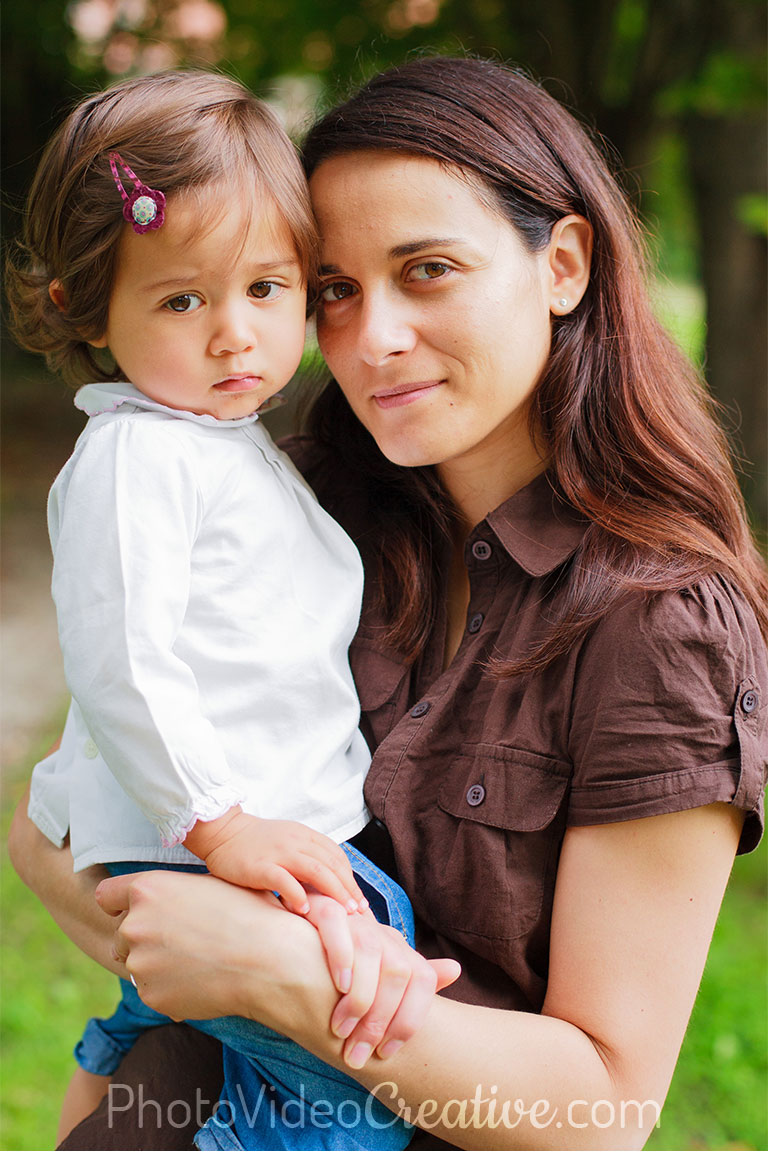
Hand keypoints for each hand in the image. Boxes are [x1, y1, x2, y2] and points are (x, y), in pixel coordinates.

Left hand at [96, 869, 303, 1021]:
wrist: (271, 960)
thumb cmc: (250, 914)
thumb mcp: (210, 884)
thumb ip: (174, 892)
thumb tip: (164, 902)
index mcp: (148, 889)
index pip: (106, 895)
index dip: (119, 903)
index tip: (130, 910)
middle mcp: (134, 925)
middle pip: (123, 934)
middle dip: (146, 938)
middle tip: (185, 941)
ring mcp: (140, 964)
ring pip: (139, 965)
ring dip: (159, 966)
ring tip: (200, 962)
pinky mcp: (151, 996)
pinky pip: (154, 991)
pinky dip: (172, 989)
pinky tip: (203, 981)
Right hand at [183, 806, 365, 913]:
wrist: (223, 833)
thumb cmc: (256, 843)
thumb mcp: (288, 842)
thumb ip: (307, 857)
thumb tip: (330, 884)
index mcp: (305, 835)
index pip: (337, 856)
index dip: (351, 878)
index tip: (359, 900)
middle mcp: (296, 841)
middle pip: (331, 864)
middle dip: (348, 888)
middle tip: (359, 911)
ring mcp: (278, 852)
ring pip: (316, 870)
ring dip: (333, 892)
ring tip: (343, 913)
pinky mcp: (260, 866)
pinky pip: (284, 880)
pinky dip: (298, 894)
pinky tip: (305, 910)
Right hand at [303, 891, 460, 1068]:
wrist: (306, 923)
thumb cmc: (345, 960)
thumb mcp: (379, 974)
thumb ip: (412, 980)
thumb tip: (456, 970)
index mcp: (400, 951)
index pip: (423, 980)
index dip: (408, 1020)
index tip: (386, 1053)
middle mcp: (382, 934)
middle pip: (398, 972)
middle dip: (379, 1019)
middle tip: (356, 1052)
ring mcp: (355, 921)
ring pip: (371, 952)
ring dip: (359, 997)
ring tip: (340, 1029)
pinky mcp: (326, 910)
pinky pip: (338, 927)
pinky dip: (341, 957)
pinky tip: (337, 985)